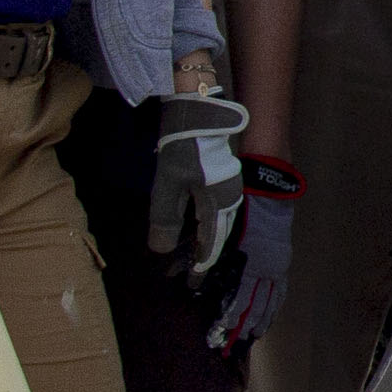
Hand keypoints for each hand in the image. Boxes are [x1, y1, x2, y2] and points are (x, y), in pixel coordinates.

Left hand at [147, 88, 248, 271]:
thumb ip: (165, 220)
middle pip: (217, 233)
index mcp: (220, 203)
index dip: (201, 263)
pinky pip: (211, 207)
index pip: (212, 242)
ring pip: (214, 220)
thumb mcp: (168, 185)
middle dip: (202, 253)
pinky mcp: (219, 174)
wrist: (198, 110)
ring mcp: (227, 184)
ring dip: (201, 237)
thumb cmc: (184, 148)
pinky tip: (189, 221)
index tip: (193, 281)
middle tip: (188, 272)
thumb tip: (162, 250)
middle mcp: (229, 197)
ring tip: (186, 251)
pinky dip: (200, 221)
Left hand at [216, 185, 294, 350]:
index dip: (228, 318)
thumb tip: (183, 276)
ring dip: (261, 320)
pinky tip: (269, 317)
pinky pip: (280, 290)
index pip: (238, 298)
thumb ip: (201, 254)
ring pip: (270, 301)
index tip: (217, 334)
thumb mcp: (215, 228)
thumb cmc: (238, 205)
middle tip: (232, 346)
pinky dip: (274, 306)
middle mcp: (265, 269)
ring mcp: (277, 266)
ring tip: (252, 337)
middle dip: (243, 327)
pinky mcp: (282, 261)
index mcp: (249, 262)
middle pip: (255, 305)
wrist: (267, 187)